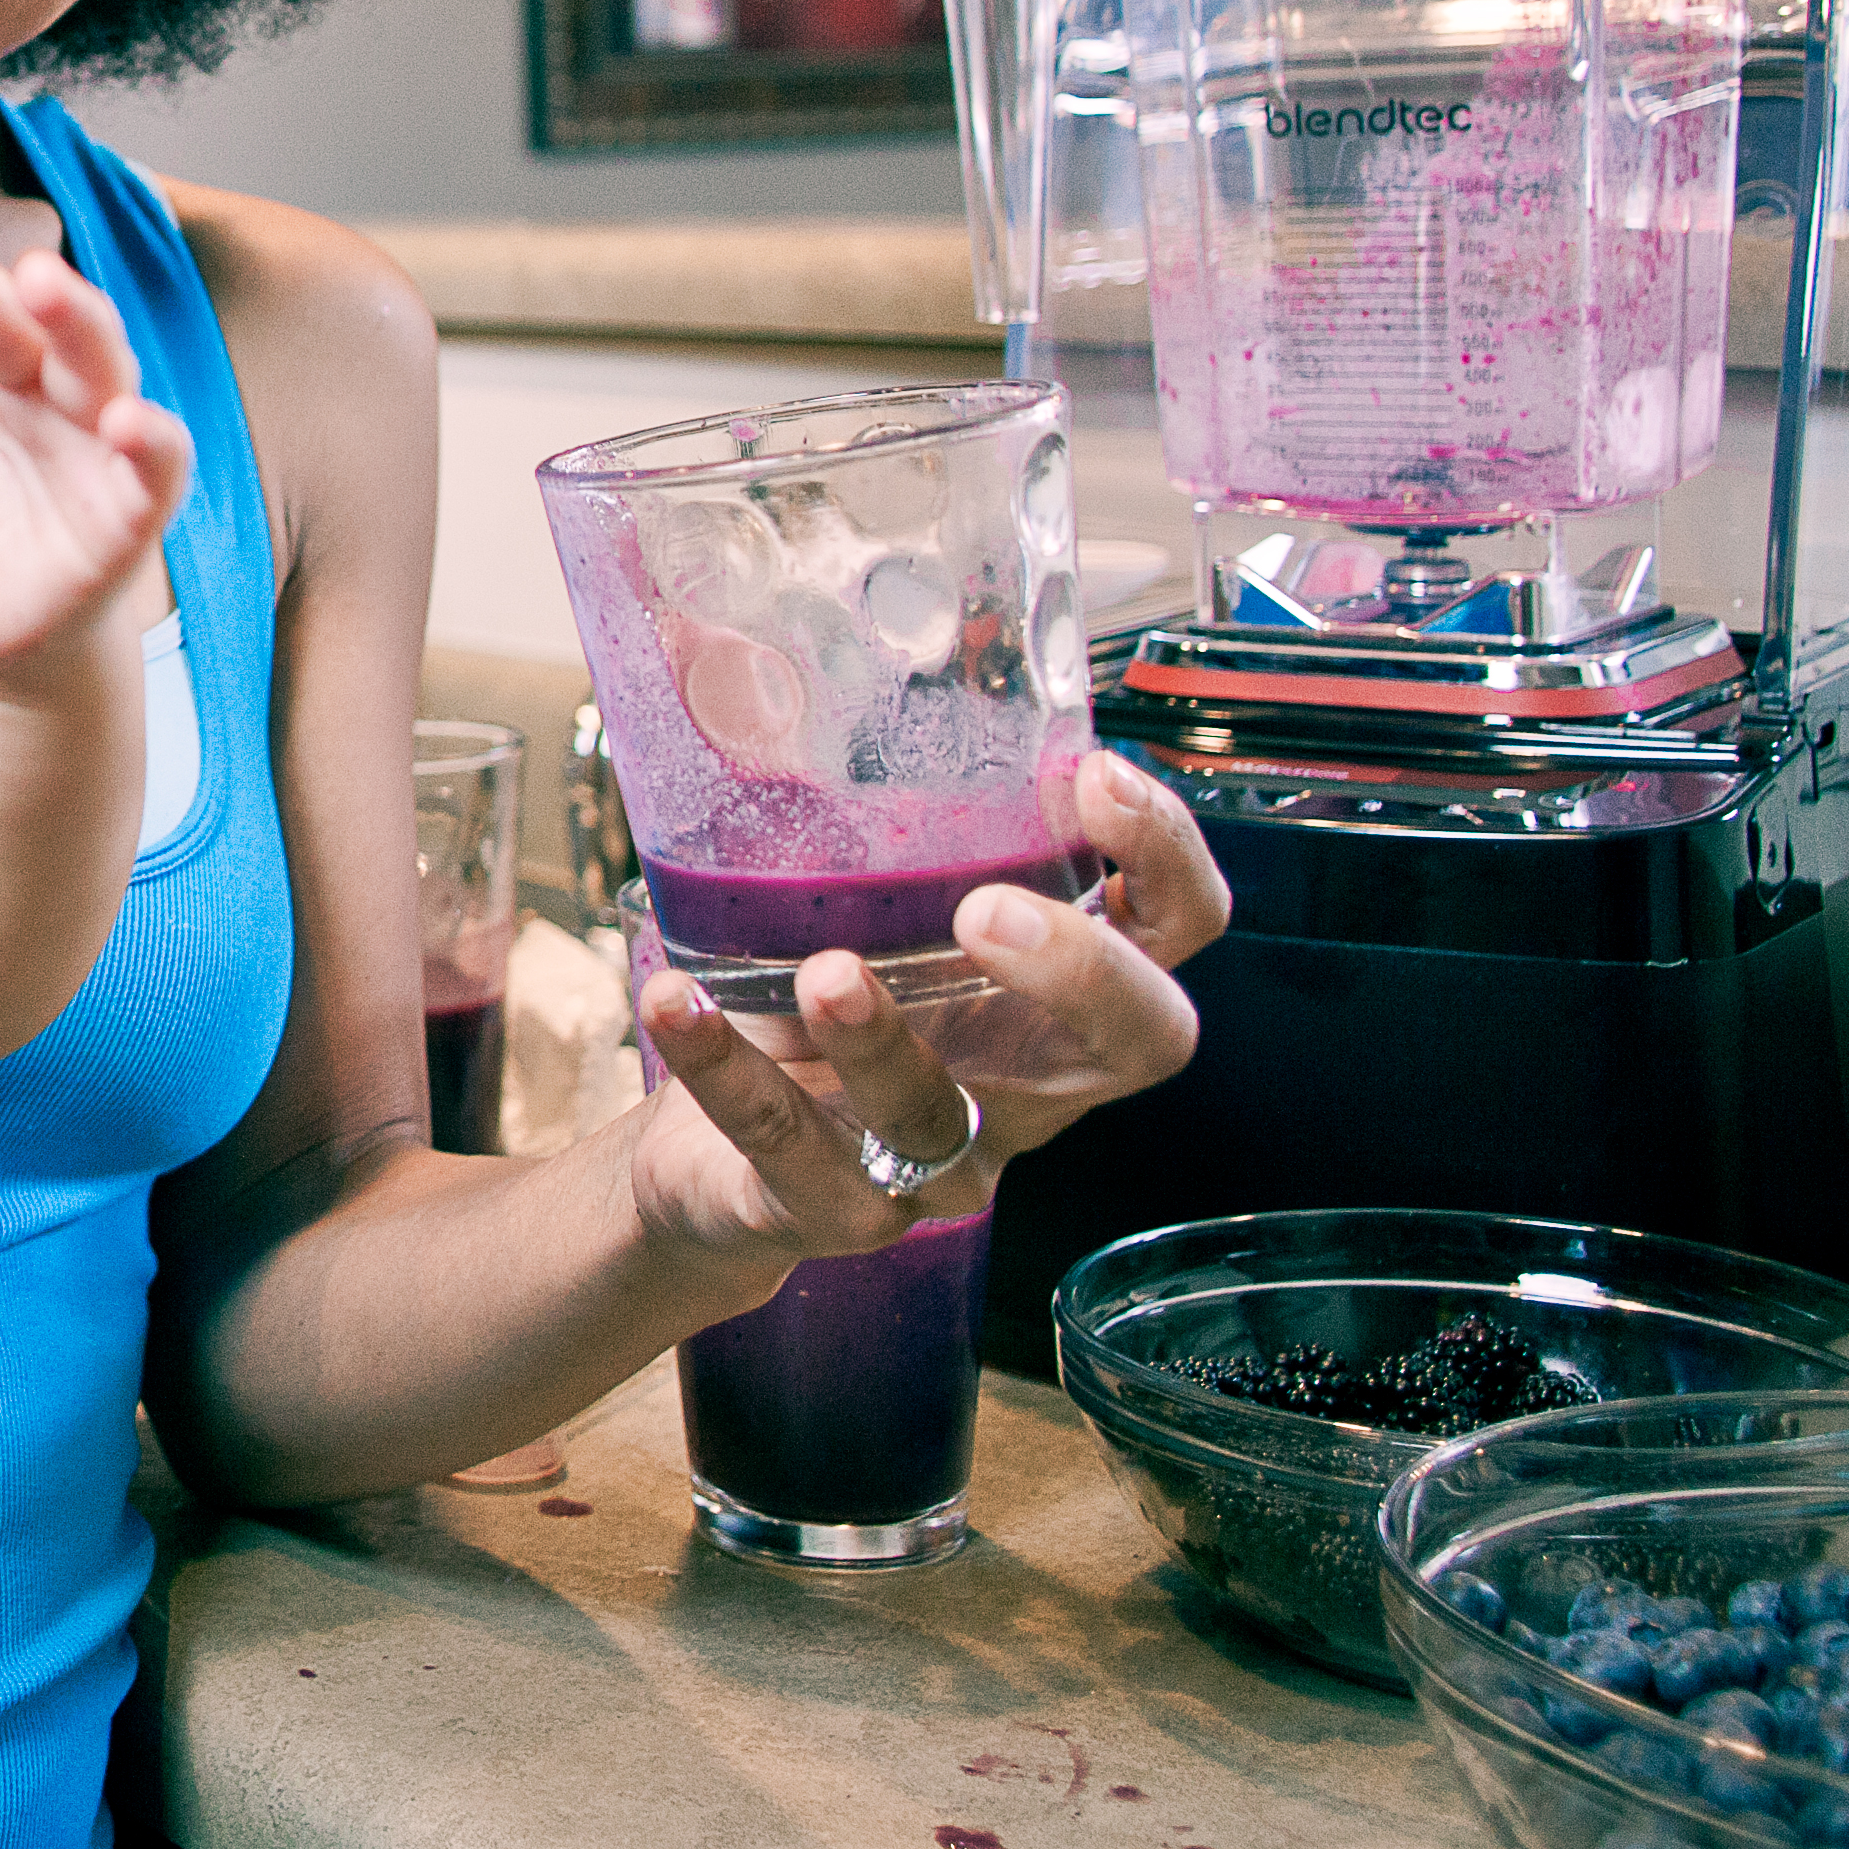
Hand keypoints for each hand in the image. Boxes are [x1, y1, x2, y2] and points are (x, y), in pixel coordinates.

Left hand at [622, 750, 1222, 1268]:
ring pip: (943, 1118)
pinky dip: (726, 1070)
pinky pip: (788, 1150)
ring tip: (825, 969)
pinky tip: (673, 1001)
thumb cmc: (805, 1012)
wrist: (710, 1161)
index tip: (1098, 777)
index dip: (1167, 861)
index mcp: (1049, 995)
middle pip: (1133, 1042)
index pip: (1175, 931)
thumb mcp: (852, 908)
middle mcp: (1022, 1085)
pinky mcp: (828, 1207)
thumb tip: (768, 641)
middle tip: (987, 907)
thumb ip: (854, 812)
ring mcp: (935, 1163)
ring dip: (883, 1038)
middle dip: (1082, 969)